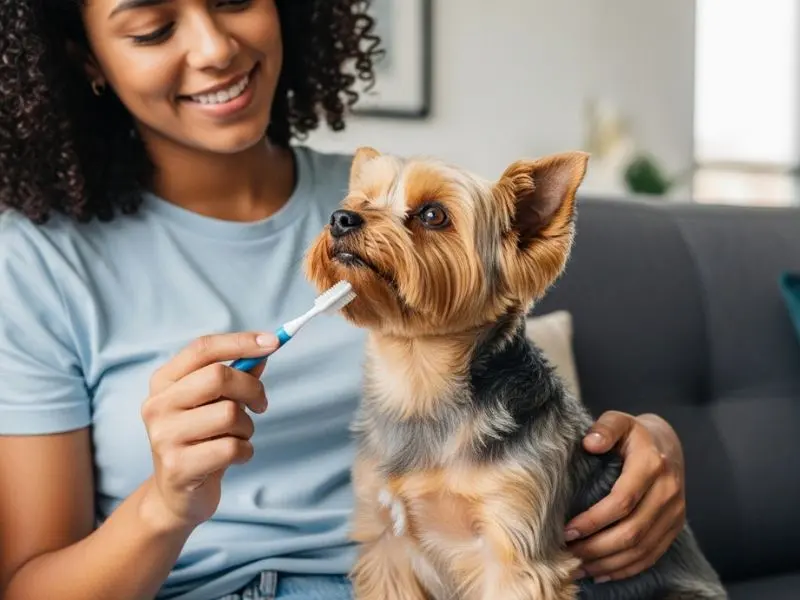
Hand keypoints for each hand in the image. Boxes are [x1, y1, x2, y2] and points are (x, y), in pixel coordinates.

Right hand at [139, 332, 277, 531]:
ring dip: (247, 426)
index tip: (274, 342)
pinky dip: (245, 451)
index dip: (241, 342)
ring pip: (229, 414)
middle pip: (218, 376)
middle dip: (252, 388)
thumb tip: (265, 351)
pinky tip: (235, 457)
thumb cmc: (200, 440)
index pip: (203, 348)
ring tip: (238, 437)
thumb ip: (236, 375)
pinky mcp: (177, 466)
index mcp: (164, 381)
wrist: (178, 495)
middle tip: (261, 405)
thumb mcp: (215, 403)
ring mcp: (163, 436)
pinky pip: (232, 447)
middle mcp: (158, 405)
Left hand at [565, 411, 685, 582]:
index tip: (567, 530)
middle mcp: (668, 492)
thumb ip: (605, 428)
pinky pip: (652, 555)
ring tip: (579, 567)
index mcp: (652, 465)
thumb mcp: (619, 421)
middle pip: (632, 531)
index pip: (622, 501)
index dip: (593, 520)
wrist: (668, 443)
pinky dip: (627, 568)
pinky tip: (602, 572)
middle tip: (568, 554)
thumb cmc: (634, 434)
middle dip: (597, 547)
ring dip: (609, 563)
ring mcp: (675, 512)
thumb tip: (591, 443)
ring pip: (642, 549)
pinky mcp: (675, 526)